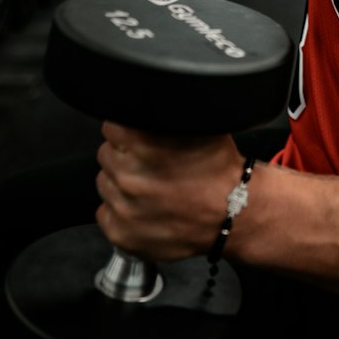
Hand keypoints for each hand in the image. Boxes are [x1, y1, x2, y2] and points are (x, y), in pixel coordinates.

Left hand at [95, 120, 244, 261]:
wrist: (234, 214)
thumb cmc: (218, 171)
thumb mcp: (198, 126)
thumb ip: (165, 115)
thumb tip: (143, 104)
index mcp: (143, 145)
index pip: (112, 127)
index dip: (129, 131)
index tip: (140, 138)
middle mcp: (129, 176)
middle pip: (107, 154)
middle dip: (125, 157)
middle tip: (150, 164)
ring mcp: (123, 208)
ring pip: (105, 183)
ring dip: (122, 183)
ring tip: (150, 186)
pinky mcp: (121, 233)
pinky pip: (105, 213)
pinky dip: (121, 210)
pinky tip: (145, 207)